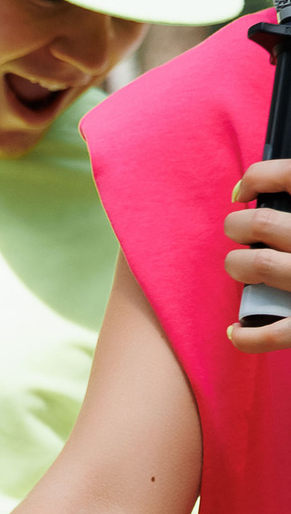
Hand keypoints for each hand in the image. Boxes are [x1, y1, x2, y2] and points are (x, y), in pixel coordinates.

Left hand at [224, 159, 290, 353]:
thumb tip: (277, 192)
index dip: (257, 178)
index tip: (243, 192)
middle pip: (262, 223)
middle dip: (238, 225)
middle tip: (239, 230)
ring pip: (260, 265)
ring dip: (238, 265)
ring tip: (240, 265)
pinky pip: (276, 333)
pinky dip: (249, 335)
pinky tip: (238, 329)